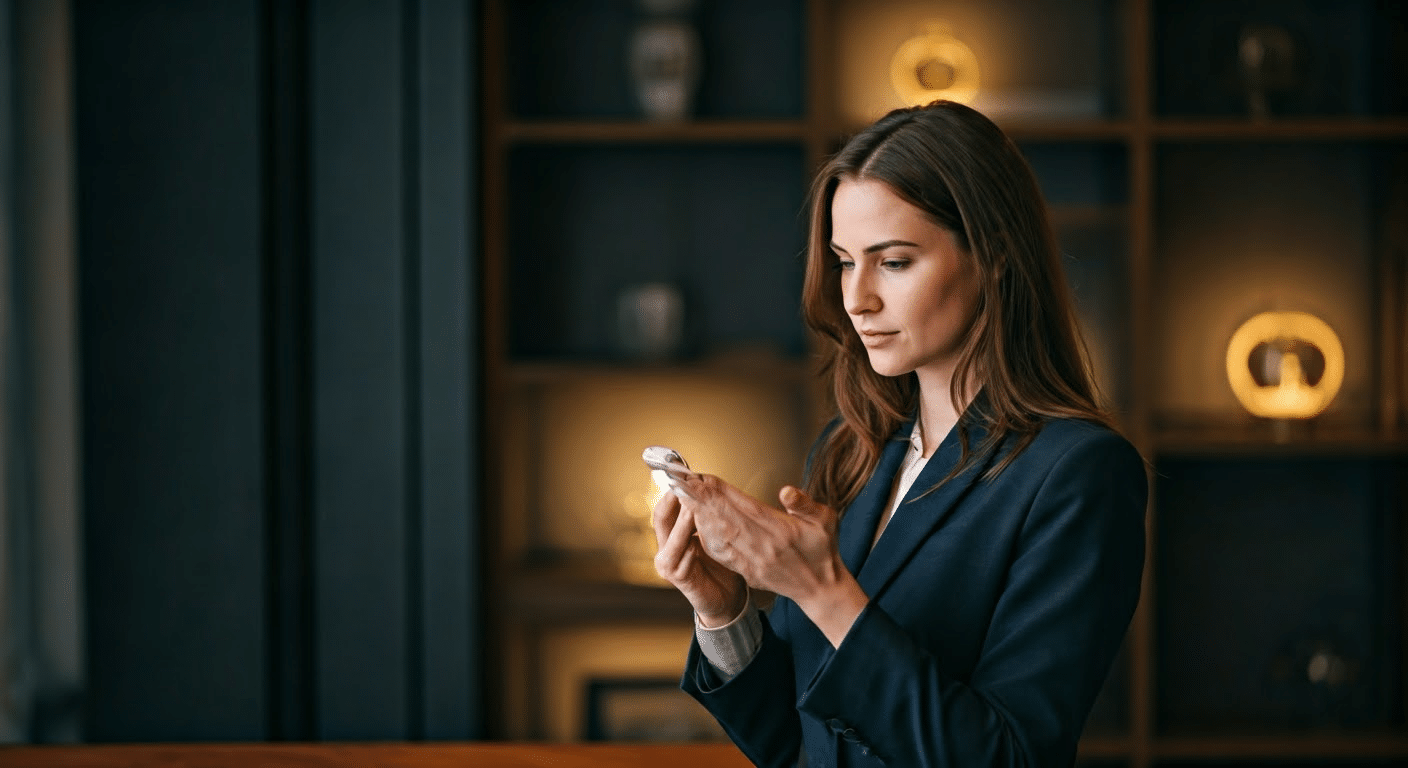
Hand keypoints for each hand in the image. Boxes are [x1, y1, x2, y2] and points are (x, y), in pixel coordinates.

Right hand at [652, 489, 747, 626]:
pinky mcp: (678, 578)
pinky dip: (691, 545)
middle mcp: (665, 549)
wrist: (726, 599)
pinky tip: (702, 536)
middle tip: (688, 485)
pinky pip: (682, 557)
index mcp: (671, 537)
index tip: (685, 476)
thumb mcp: (713, 537)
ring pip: (672, 536)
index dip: (672, 492)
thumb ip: (706, 519)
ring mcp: (668, 565)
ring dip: (685, 520)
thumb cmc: (721, 566)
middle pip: (661, 517)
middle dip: (675, 500)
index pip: (665, 508)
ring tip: (696, 506)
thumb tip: (708, 488)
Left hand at [675, 476, 868, 645]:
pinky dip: (708, 538)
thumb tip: (787, 491)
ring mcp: (754, 562)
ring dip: (701, 517)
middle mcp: (765, 547)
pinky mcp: (748, 571)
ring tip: (685, 499)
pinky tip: (696, 525)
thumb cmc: (823, 551)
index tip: (705, 478)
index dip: (724, 492)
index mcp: (782, 532)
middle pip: (728, 520)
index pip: (746, 507)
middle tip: (685, 482)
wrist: (821, 589)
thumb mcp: (826, 521)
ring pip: (721, 537)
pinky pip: (723, 555)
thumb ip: (806, 505)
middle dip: (704, 500)